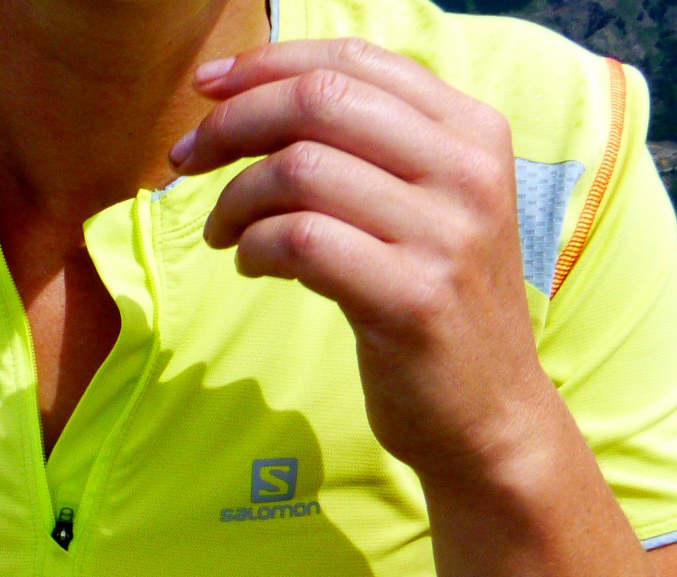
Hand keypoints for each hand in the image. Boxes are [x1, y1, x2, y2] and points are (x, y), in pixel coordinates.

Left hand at [170, 38, 556, 480]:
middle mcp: (468, 171)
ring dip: (235, 198)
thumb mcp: (428, 206)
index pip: (353, 61)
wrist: (490, 414)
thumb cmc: (438, 301)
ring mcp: (446, 235)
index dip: (266, 64)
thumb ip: (371, 146)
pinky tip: (252, 264)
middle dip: (231, 122)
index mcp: (473, 132)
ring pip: (300, 170)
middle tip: (187, 158)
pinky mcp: (413, 299)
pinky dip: (255, 247)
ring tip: (223, 231)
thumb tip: (254, 97)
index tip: (206, 88)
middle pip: (318, 102)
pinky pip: (300, 241)